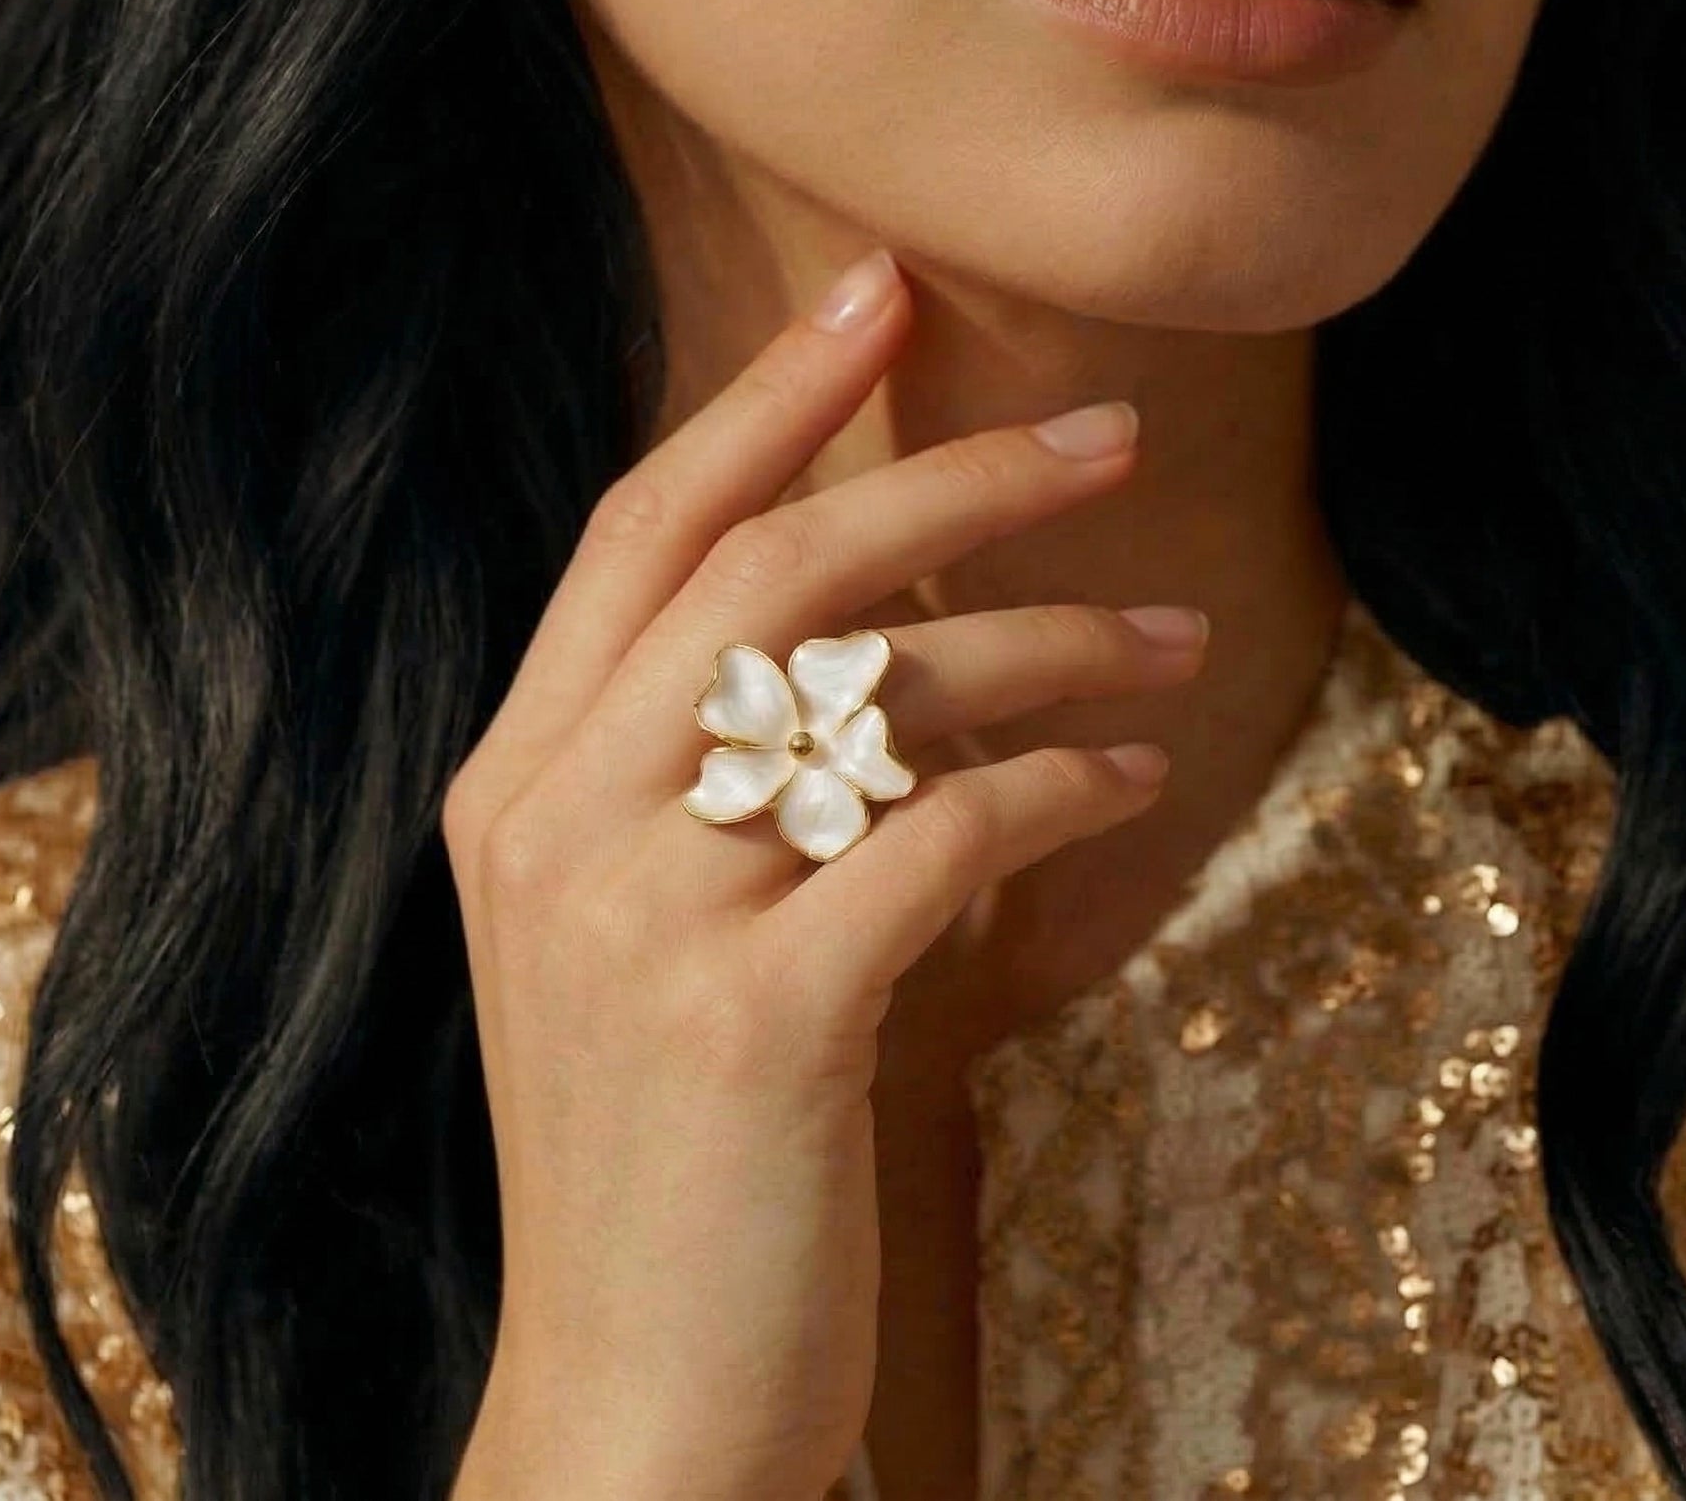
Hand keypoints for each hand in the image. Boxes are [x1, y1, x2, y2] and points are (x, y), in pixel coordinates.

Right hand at [441, 248, 1206, 1500]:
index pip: (642, 528)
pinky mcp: (755, 1019)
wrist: (631, 1396)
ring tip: (1169, 640)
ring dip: (1049, 642)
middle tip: (1106, 433)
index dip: (765, 398)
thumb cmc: (666, 1141)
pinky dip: (1055, 788)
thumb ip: (709, 766)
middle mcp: (556, 818)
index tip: (877, 295)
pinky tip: (1130, 784)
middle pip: (770, 570)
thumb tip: (887, 619)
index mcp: (516, 777)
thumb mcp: (637, 926)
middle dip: (950, 475)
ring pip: (872, 691)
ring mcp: (643, 917)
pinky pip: (941, 836)